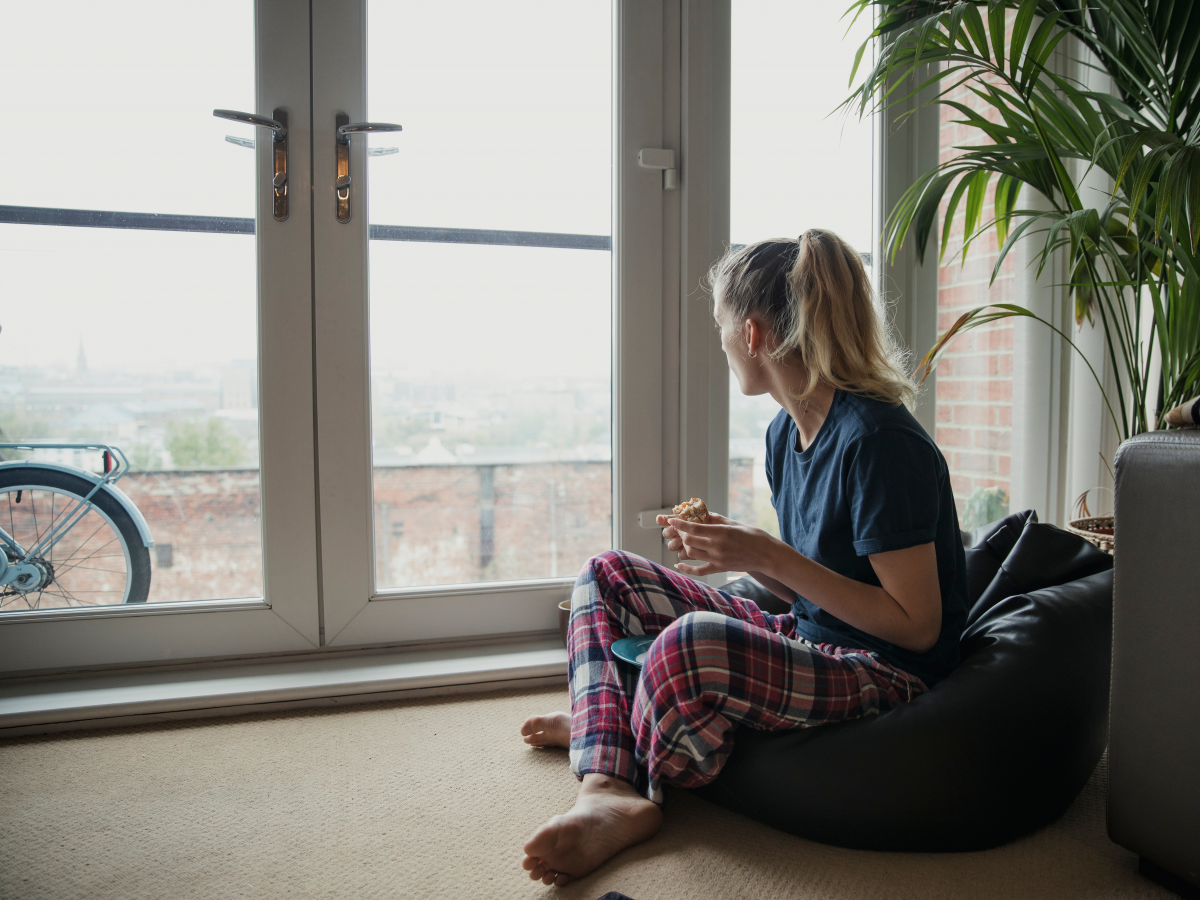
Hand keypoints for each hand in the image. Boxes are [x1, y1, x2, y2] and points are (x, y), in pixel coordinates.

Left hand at [656, 512, 777, 577]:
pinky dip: (687, 568)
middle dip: (681, 533)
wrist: (767, 555)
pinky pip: (699, 570)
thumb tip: (701, 513)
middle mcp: (718, 546)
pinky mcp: (720, 568)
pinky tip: (678, 564)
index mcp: (722, 532)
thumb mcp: (734, 523)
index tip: (671, 519)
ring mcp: (718, 559)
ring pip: (691, 553)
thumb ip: (716, 519)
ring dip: (684, 546)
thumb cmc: (753, 536)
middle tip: (679, 529)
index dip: (680, 523)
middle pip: (690, 540)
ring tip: (684, 540)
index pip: (694, 527)